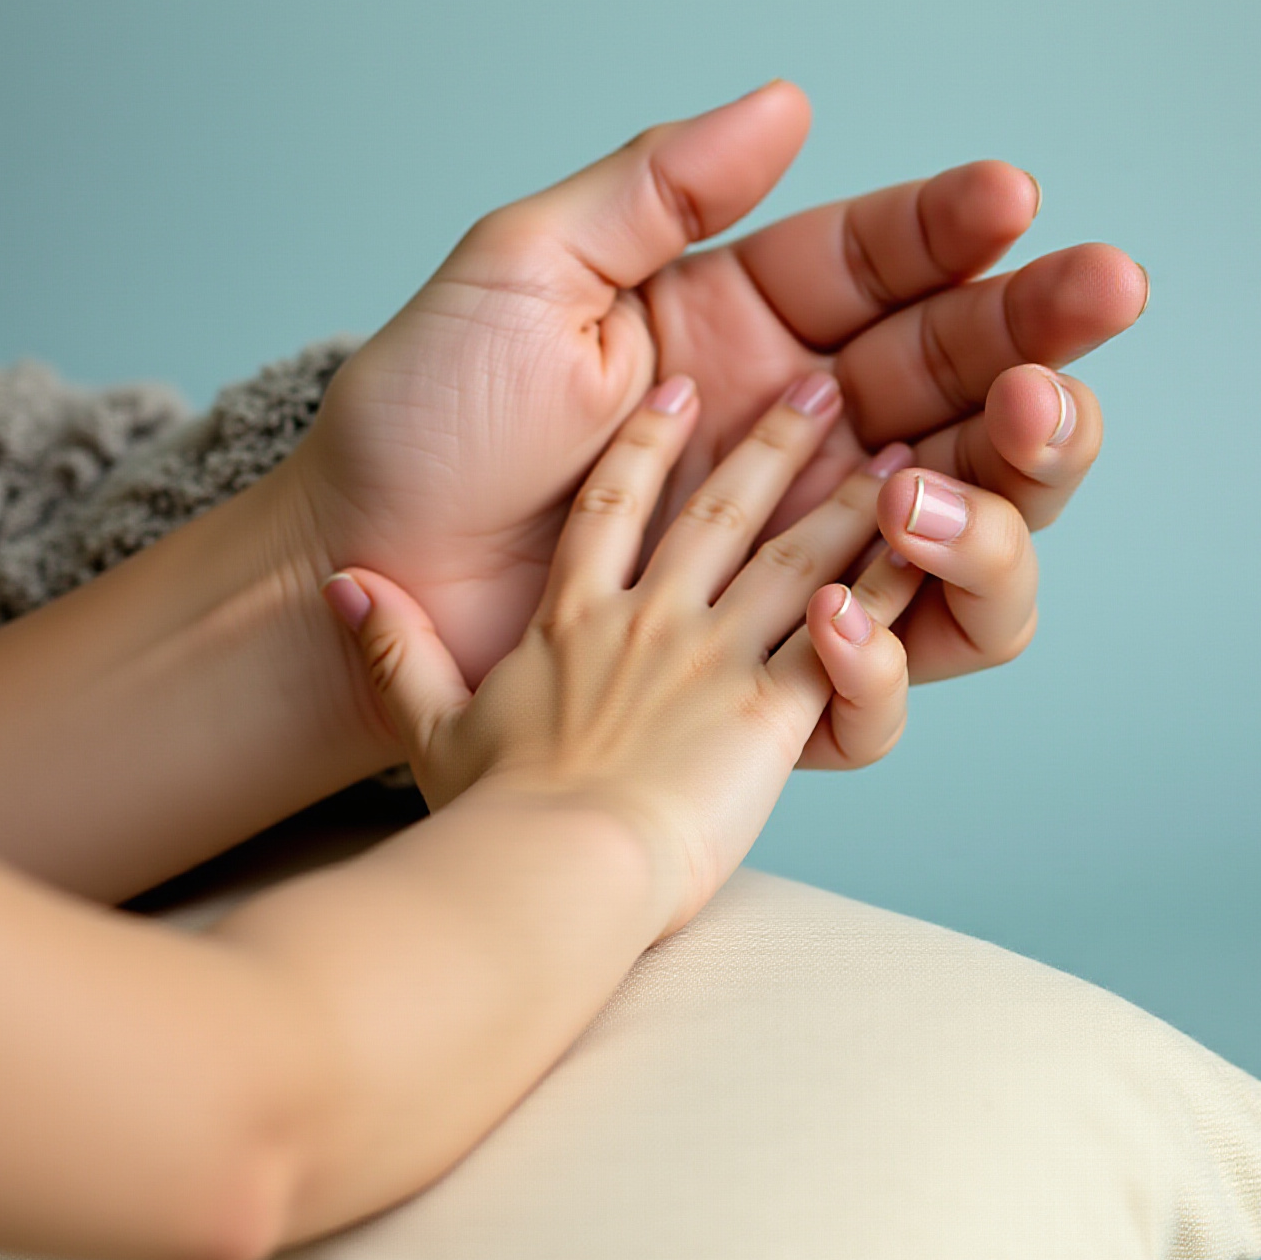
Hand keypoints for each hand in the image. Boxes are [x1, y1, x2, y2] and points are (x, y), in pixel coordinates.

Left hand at [286, 80, 1145, 759]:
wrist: (353, 564)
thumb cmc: (427, 419)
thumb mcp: (529, 272)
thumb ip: (658, 189)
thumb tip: (791, 102)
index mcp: (753, 332)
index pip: (894, 272)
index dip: (963, 235)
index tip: (1015, 201)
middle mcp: (802, 440)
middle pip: (970, 394)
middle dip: (1047, 344)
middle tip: (1093, 304)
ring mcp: (798, 556)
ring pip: (972, 532)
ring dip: (1008, 496)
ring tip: (969, 460)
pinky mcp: (775, 673)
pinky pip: (888, 674)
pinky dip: (903, 642)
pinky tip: (868, 585)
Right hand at [320, 374, 921, 939]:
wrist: (545, 873)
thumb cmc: (486, 817)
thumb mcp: (424, 723)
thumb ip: (390, 647)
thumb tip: (337, 585)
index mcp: (574, 622)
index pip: (610, 508)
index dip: (645, 446)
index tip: (675, 390)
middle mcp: (652, 622)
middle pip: (719, 511)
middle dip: (771, 445)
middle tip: (817, 386)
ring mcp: (715, 659)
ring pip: (795, 557)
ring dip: (848, 500)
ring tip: (891, 446)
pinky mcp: (770, 710)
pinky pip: (843, 640)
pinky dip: (886, 593)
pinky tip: (924, 551)